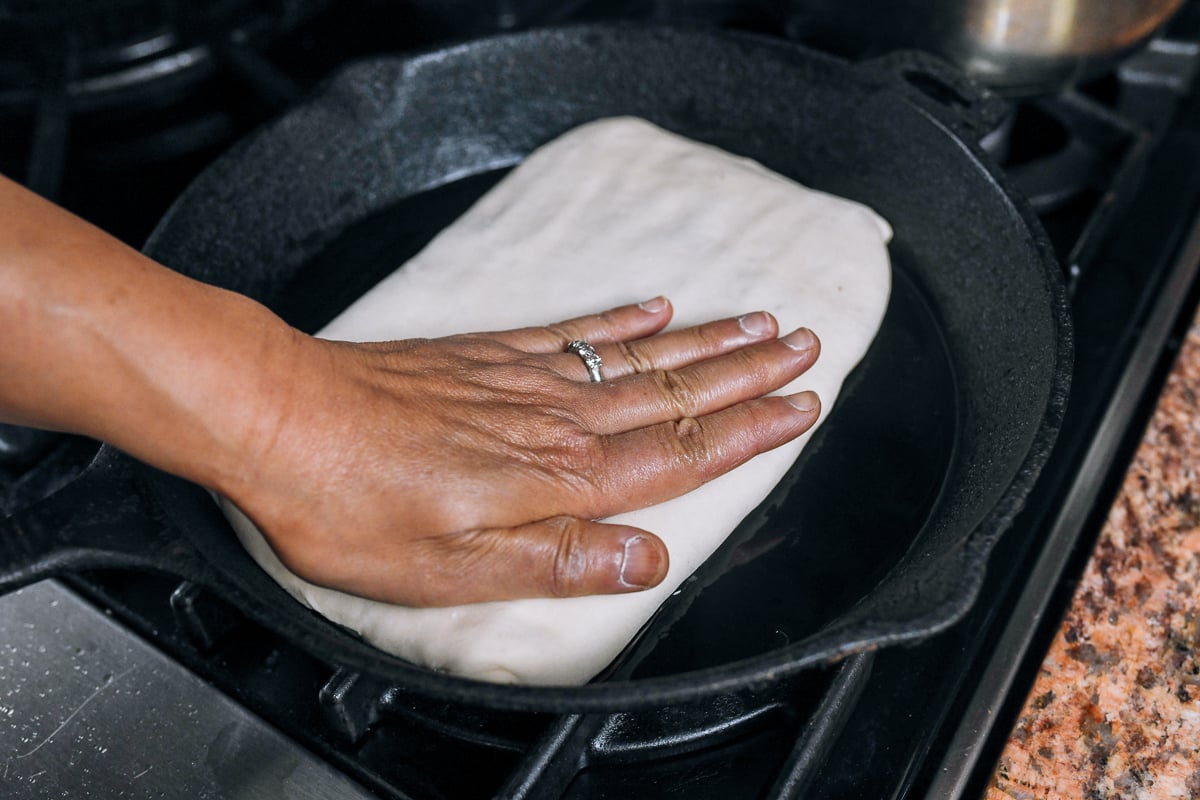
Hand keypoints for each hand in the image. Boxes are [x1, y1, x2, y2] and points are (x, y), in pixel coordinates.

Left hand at [224, 297, 820, 605]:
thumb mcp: (453, 570)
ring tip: (756, 321)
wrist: (277, 417)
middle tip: (805, 345)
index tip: (803, 404)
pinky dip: (620, 318)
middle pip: (672, 393)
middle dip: (747, 372)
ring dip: (704, 341)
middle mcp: (553, 420)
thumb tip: (650, 560)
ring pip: (635, 357)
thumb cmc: (353, 503)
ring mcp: (520, 379)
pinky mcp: (483, 355)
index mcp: (556, 478)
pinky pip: (571, 330)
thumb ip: (559, 560)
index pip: (677, 453)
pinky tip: (651, 306)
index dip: (747, 431)